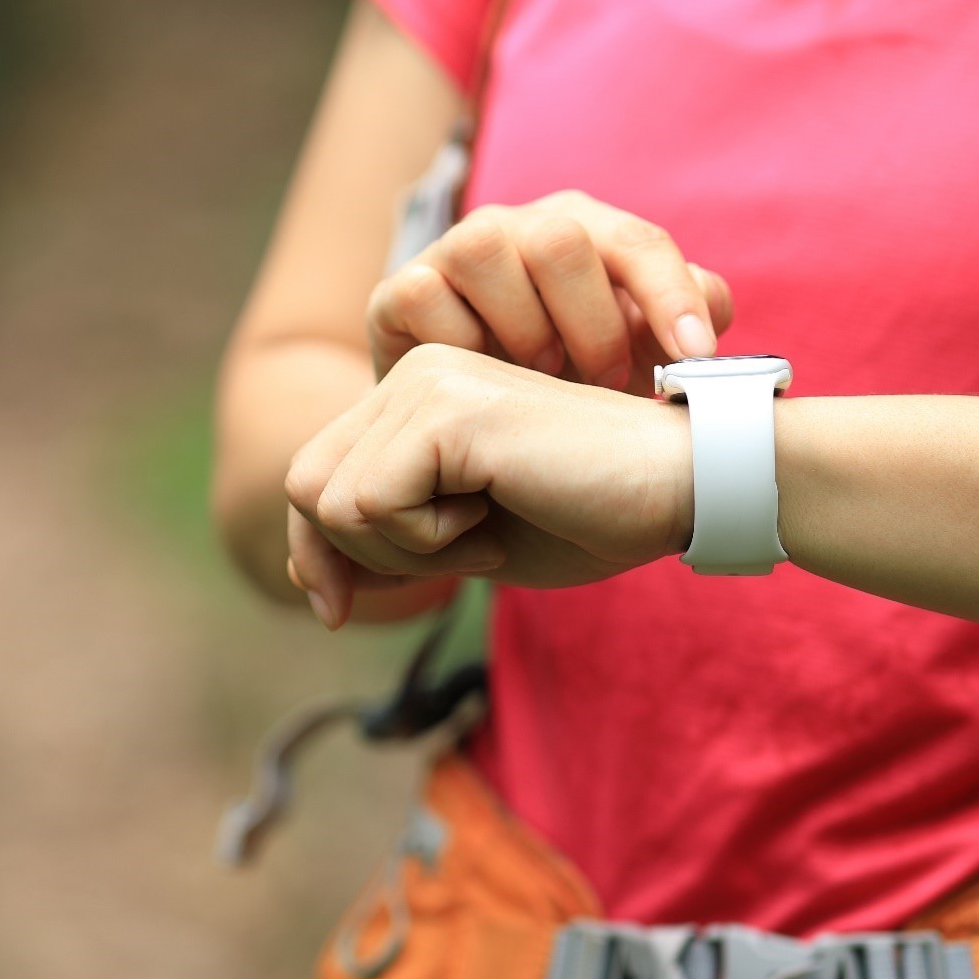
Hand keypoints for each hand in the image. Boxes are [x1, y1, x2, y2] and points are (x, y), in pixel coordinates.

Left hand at [284, 344, 694, 626]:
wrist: (678, 487)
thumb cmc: (588, 516)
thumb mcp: (465, 546)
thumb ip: (385, 550)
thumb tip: (301, 581)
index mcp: (414, 395)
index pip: (313, 480)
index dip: (318, 553)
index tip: (341, 606)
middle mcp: (412, 372)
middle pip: (307, 490)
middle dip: (364, 555)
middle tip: (464, 547)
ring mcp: (425, 382)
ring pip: (333, 502)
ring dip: (408, 547)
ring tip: (488, 523)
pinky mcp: (444, 409)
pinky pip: (373, 504)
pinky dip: (431, 538)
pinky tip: (496, 511)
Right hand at [366, 191, 732, 391]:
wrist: (467, 431)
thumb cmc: (562, 387)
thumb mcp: (628, 362)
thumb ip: (678, 330)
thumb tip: (716, 308)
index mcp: (584, 233)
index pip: (637, 243)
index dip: (672, 297)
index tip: (696, 357)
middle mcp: (518, 228)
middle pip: (558, 237)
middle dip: (590, 320)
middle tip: (605, 381)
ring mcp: (453, 253)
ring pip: (484, 246)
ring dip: (521, 325)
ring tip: (542, 379)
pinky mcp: (398, 291)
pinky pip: (424, 292)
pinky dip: (459, 342)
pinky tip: (481, 384)